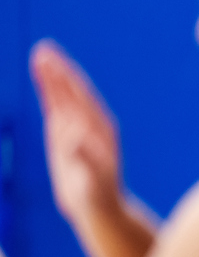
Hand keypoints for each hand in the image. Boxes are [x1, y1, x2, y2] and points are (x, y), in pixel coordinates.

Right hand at [29, 40, 124, 224]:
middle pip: (72, 92)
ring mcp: (78, 126)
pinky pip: (56, 106)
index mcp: (100, 130)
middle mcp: (91, 123)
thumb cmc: (97, 196)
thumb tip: (74, 137)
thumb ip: (84, 159)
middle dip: (59, 72)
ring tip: (40, 55)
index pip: (80, 98)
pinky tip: (42, 76)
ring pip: (63, 96)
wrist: (99, 207)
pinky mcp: (66, 134)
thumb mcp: (91, 179)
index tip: (54, 63)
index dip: (67, 81)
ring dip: (52, 76)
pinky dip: (49, 90)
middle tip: (44, 49)